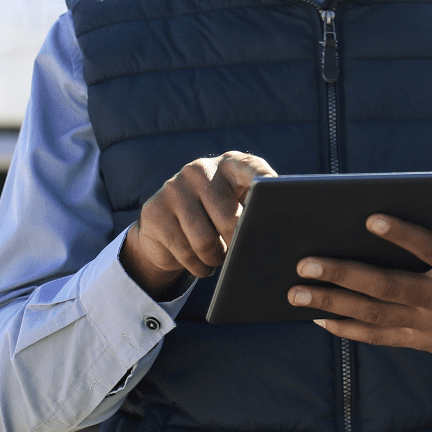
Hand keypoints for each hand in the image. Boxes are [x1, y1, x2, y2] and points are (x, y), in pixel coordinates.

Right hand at [121, 151, 276, 298]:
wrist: (165, 229)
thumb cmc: (215, 218)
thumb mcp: (236, 206)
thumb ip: (255, 210)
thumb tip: (276, 233)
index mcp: (229, 164)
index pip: (251, 168)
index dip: (264, 180)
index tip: (274, 190)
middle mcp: (200, 169)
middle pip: (228, 218)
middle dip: (238, 243)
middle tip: (240, 252)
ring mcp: (174, 187)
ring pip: (204, 240)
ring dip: (217, 258)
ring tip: (220, 258)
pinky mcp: (155, 210)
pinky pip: (184, 251)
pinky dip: (198, 266)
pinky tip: (202, 264)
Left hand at [289, 208, 431, 399]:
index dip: (405, 236)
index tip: (372, 218)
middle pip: (387, 287)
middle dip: (344, 274)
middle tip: (305, 261)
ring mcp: (429, 326)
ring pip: (374, 313)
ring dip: (333, 301)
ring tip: (295, 290)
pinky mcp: (422, 342)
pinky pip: (379, 336)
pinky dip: (348, 328)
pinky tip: (319, 317)